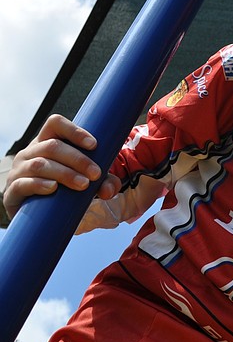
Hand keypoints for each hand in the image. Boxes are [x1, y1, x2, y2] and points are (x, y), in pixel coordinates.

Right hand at [3, 114, 119, 219]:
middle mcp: (30, 153)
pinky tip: (54, 188)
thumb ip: (103, 183)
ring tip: (83, 185)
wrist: (41, 217)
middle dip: (78, 159)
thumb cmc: (65, 191)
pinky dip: (39, 185)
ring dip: (64, 173)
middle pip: (52, 146)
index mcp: (47, 143)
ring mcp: (19, 171)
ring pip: (40, 164)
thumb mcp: (86, 182)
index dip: (74, 131)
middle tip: (96, 174)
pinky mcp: (12, 191)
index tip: (94, 145)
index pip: (55, 124)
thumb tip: (110, 189)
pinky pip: (23, 184)